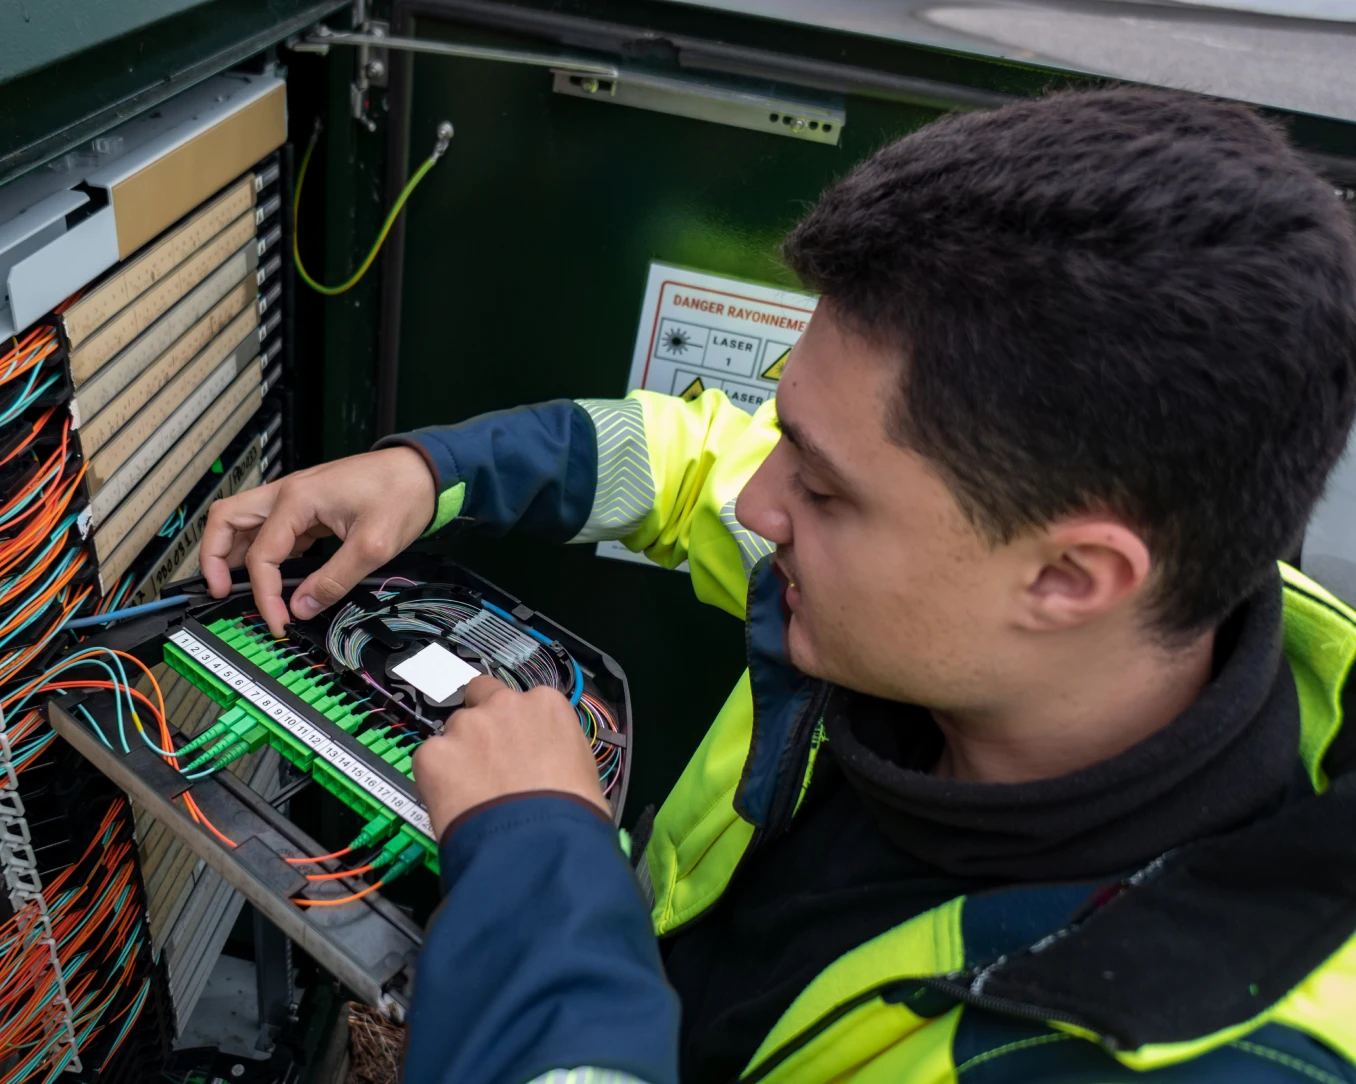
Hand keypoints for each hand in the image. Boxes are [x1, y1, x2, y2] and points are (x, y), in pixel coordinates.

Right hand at [200, 446, 436, 635]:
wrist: (423, 471)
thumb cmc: (401, 493)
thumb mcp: (372, 546)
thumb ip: (334, 580)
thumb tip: (302, 607)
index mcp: (297, 499)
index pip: (261, 554)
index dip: (264, 593)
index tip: (277, 619)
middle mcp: (288, 493)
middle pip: (226, 520)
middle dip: (213, 557)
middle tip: (218, 591)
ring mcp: (296, 496)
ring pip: (244, 521)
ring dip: (233, 551)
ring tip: (237, 586)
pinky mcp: (309, 505)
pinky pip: (272, 527)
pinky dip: (264, 550)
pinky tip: (277, 573)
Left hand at [412, 676, 606, 840]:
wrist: (540, 845)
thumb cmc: (572, 813)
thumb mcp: (581, 767)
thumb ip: (553, 749)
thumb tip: (542, 763)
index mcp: (545, 704)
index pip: (521, 700)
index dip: (516, 726)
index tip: (515, 747)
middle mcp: (504, 705)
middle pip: (480, 699)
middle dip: (482, 724)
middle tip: (487, 761)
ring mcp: (466, 726)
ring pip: (453, 733)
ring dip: (459, 755)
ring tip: (473, 794)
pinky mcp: (433, 754)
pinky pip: (430, 762)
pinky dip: (437, 780)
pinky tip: (456, 805)